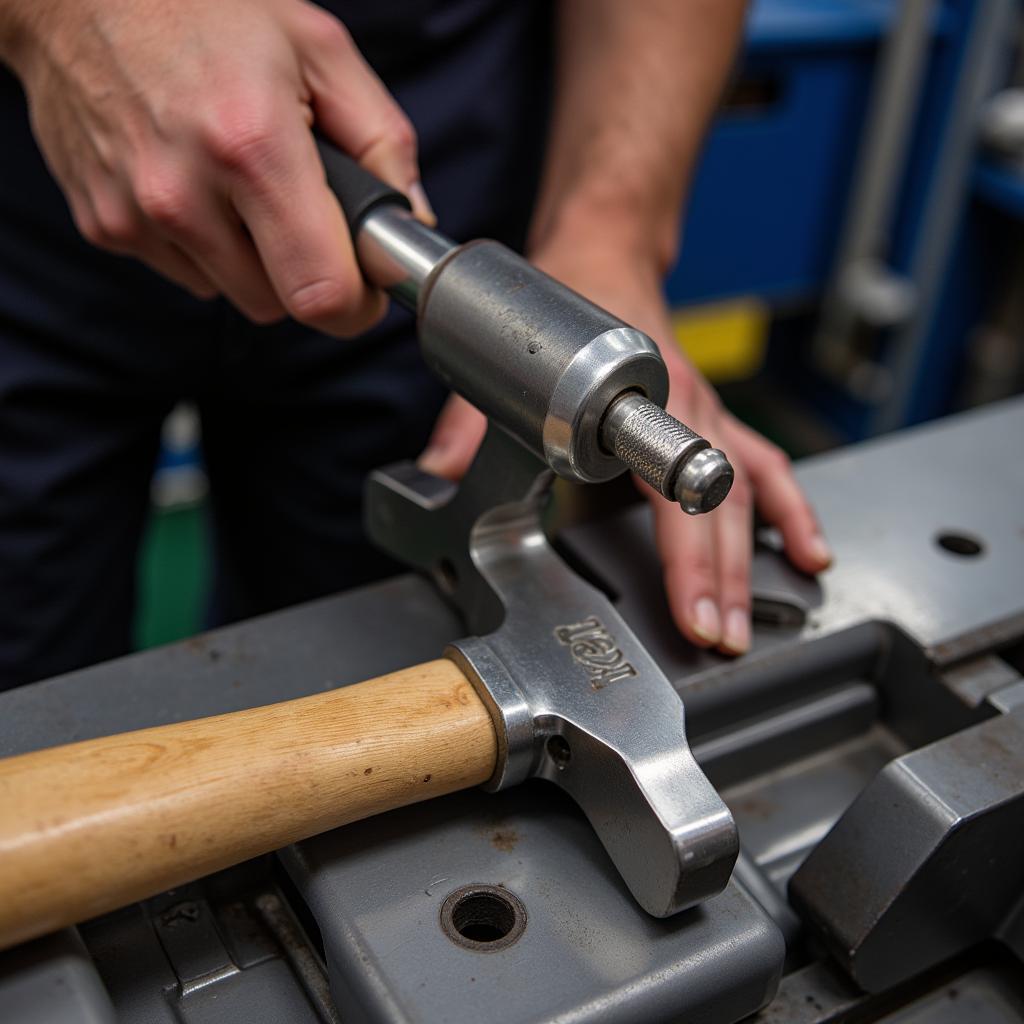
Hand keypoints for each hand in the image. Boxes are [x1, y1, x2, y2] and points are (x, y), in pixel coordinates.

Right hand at [5, 0, 431, 333]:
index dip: (357, 304)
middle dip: (304, 272)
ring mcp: (136, 215)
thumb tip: (412, 220)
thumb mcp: (319, 49)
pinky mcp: (104, 226)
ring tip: (238, 181)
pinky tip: (194, 181)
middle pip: (280, 305)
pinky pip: (184, 271)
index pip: (322, 294)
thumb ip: (383, 142)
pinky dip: (203, 243)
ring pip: (231, 292)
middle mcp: (184, 193)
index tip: (366, 284)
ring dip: (251, 258)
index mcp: (252, 146)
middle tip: (301, 211)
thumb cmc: (203, 9)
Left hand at [419, 247, 831, 655]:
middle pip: (720, 505)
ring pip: (747, 494)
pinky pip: (768, 467)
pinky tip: (811, 549)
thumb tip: (441, 473)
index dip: (689, 553)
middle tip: (720, 639)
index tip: (691, 606)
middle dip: (723, 579)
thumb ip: (471, 421)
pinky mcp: (718, 417)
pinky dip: (793, 510)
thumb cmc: (570, 303)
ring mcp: (711, 413)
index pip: (677, 489)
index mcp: (645, 399)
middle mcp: (691, 407)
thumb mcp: (511, 361)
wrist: (604, 260)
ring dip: (753, 560)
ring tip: (751, 620)